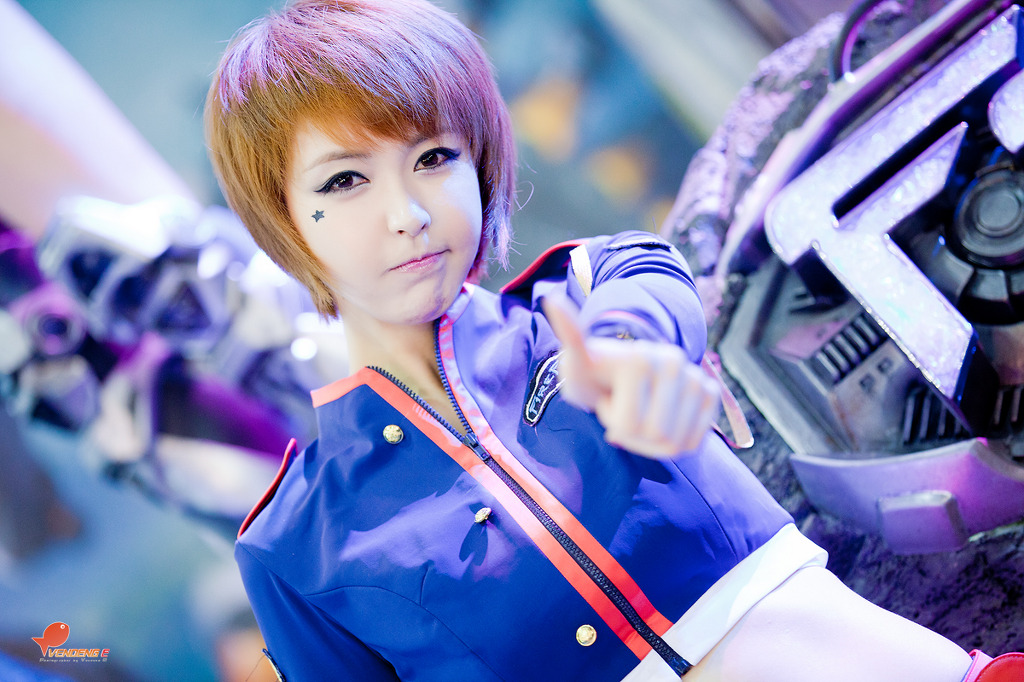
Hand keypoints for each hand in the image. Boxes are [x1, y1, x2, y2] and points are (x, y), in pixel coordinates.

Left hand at [541, 295, 719, 458]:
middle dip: (631, 432)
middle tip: (623, 404)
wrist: (621, 373)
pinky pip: (697, 438)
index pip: (626, 426)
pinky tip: (663, 420)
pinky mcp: (708, 391)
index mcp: (640, 358)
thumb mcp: (575, 364)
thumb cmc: (593, 375)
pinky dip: (677, 440)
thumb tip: (552, 299)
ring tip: (639, 409)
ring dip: (650, 439)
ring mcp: (695, 375)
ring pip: (675, 443)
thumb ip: (569, 337)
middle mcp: (673, 361)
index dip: (611, 421)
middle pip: (655, 437)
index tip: (606, 396)